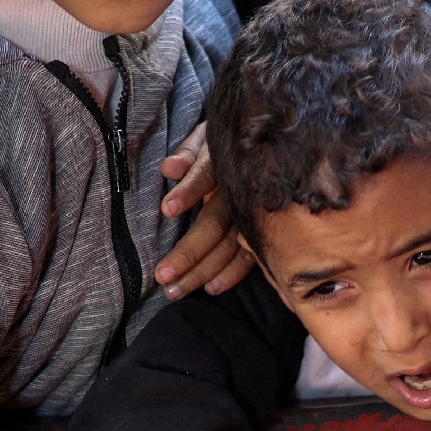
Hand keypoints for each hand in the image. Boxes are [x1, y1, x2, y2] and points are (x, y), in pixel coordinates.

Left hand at [155, 124, 253, 297]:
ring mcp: (252, 214)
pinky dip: (231, 274)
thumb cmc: (224, 146)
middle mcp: (240, 191)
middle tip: (162, 276)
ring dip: (202, 271)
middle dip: (188, 252)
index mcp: (224, 163)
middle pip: (214, 224)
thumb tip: (168, 168)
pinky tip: (211, 288)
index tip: (167, 210)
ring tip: (174, 290)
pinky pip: (249, 257)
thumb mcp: (207, 139)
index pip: (205, 176)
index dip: (188, 192)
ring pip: (228, 246)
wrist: (268, 146)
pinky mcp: (260, 231)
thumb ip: (188, 153)